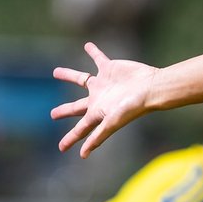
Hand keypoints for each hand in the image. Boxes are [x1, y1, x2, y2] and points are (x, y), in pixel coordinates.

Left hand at [52, 42, 157, 156]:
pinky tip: (88, 46)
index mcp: (97, 114)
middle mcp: (98, 99)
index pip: (80, 129)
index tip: (61, 148)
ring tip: (56, 72)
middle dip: (65, 111)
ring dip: (69, 75)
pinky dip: (93, 52)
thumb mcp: (111, 123)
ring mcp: (103, 84)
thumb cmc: (132, 107)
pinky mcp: (109, 68)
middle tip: (52, 115)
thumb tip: (82, 155)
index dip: (70, 139)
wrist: (150, 88)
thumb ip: (97, 137)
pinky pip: (98, 58)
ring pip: (81, 79)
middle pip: (77, 107)